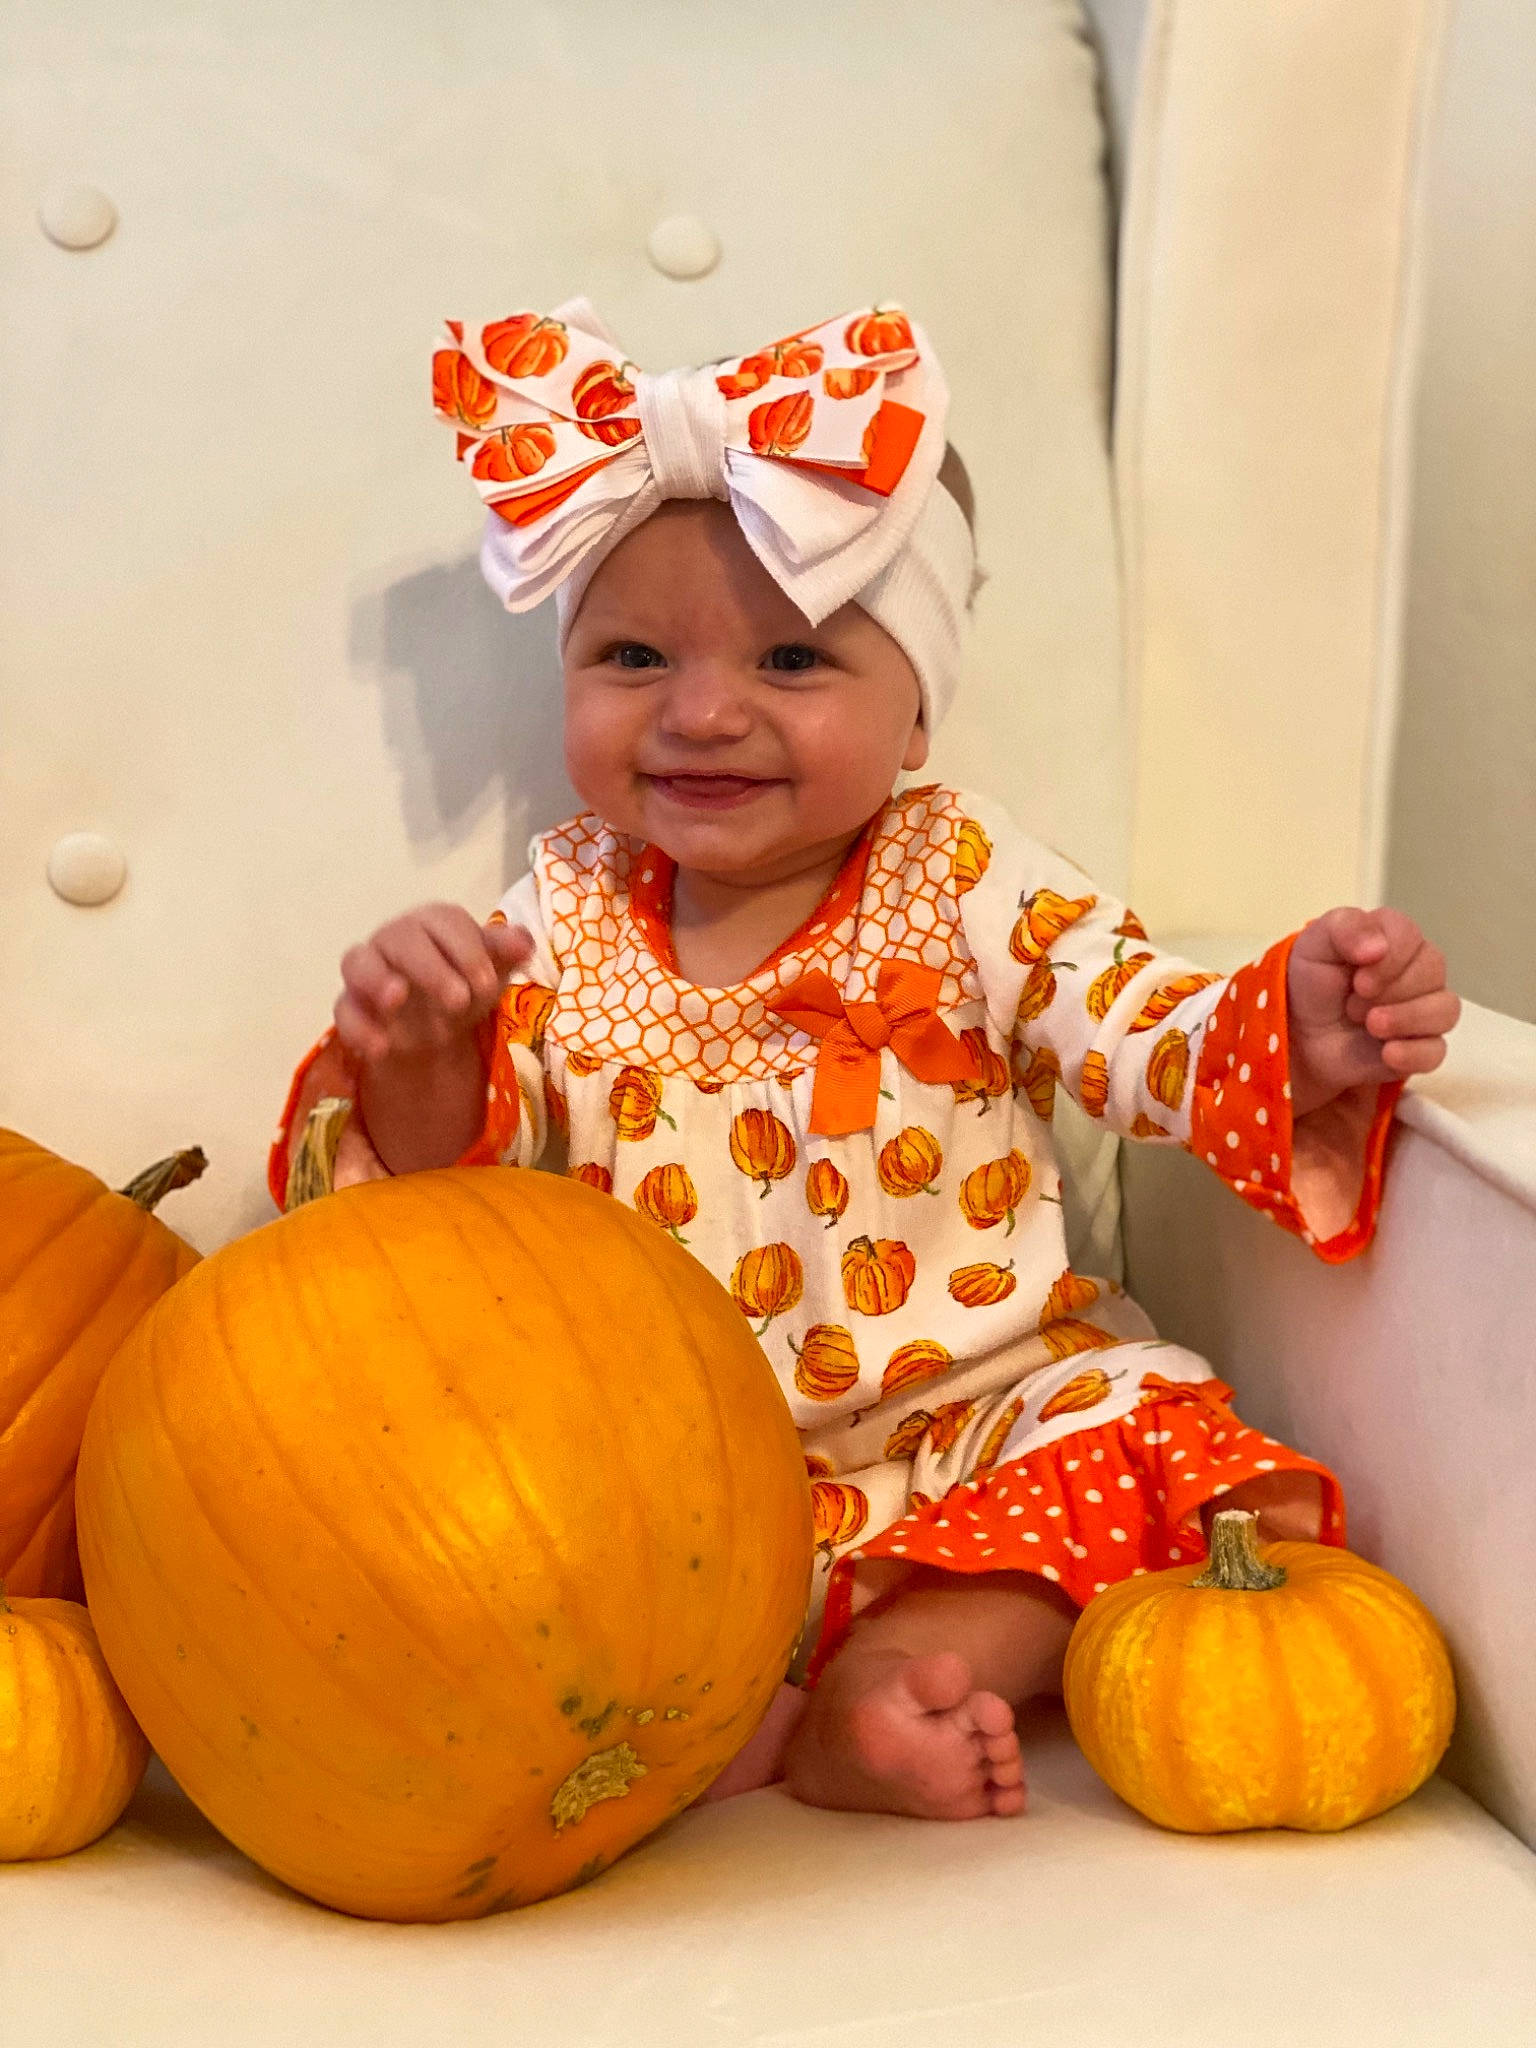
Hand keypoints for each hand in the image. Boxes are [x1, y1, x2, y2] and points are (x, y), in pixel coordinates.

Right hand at [334, 905, 532, 1065]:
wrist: (437, 1026)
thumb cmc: (465, 983)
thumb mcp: (490, 971)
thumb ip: (505, 952)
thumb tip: (524, 941)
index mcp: (433, 923)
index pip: (445, 921)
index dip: (467, 949)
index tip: (487, 983)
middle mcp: (395, 938)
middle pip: (402, 938)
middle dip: (430, 967)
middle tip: (458, 1001)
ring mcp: (368, 969)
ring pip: (358, 961)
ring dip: (376, 979)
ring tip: (397, 1000)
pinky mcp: (350, 1005)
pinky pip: (343, 1009)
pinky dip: (358, 1028)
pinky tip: (381, 1049)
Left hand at [1285, 908, 1459, 1117]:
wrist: (1302, 1032)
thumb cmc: (1313, 983)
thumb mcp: (1315, 945)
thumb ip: (1344, 929)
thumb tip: (1378, 947)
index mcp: (1395, 937)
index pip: (1410, 935)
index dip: (1387, 958)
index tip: (1358, 979)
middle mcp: (1419, 969)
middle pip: (1432, 970)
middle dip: (1389, 989)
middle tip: (1353, 1002)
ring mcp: (1424, 1009)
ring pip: (1445, 1009)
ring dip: (1406, 1018)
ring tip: (1371, 1025)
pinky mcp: (1422, 1047)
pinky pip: (1437, 1051)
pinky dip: (1413, 1053)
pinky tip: (1387, 1053)